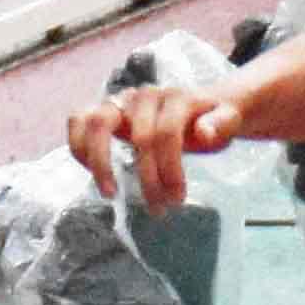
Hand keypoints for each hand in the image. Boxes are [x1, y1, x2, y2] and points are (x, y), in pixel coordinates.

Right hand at [70, 84, 240, 206]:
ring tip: (110, 193)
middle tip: (157, 208)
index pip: (167, 132)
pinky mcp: (102, 110)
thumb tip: (203, 133)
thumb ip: (221, 124)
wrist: (197, 104)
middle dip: (147, 176)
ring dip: (100, 162)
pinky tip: (92, 172)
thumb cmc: (210, 119)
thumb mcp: (227, 120)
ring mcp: (119, 101)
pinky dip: (78, 146)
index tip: (177, 199)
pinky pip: (77, 120)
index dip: (171, 169)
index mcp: (175, 97)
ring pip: (95, 122)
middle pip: (138, 135)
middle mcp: (143, 96)